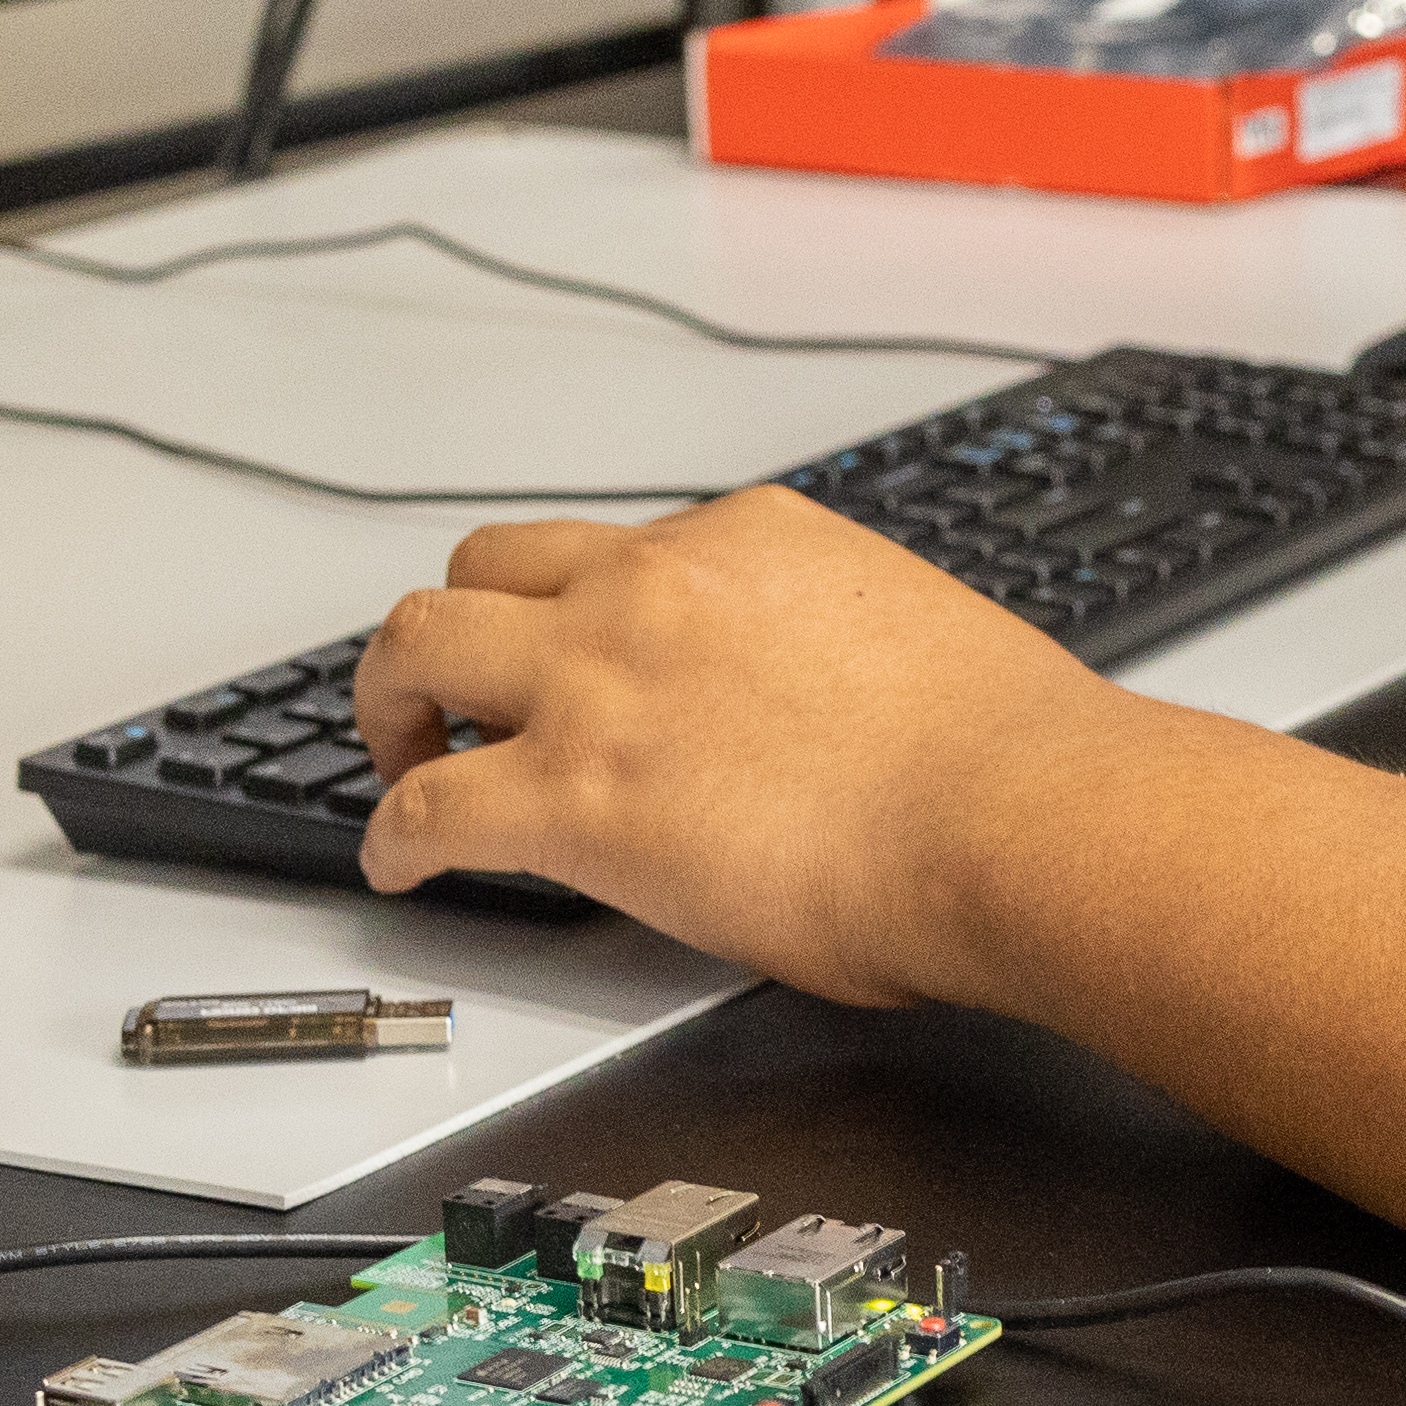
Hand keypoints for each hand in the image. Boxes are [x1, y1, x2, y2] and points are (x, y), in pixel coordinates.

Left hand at [351, 487, 1146, 1000]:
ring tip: (399, 756)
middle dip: (455, 630)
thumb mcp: (907, 641)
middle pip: (488, 566)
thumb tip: (828, 709)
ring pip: (422, 643)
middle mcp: (656, 585)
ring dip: (393, 701)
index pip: (618, 553)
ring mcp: (601, 680)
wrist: (1012, 814)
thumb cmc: (1002, 757)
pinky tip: (401, 865)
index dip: (581, 614)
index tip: (580, 660)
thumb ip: (833, 651)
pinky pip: (429, 804)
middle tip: (449, 691)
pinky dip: (395, 835)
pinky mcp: (573, 793)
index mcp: (749, 541)